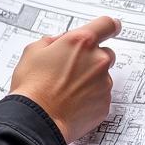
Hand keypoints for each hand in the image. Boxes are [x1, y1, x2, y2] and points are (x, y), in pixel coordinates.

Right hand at [11, 15, 120, 142]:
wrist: (37, 120)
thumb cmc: (33, 86)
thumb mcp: (33, 51)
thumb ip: (52, 41)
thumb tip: (58, 42)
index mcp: (81, 42)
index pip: (106, 24)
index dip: (109, 26)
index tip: (112, 27)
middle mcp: (98, 60)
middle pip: (106, 53)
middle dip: (92, 58)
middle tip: (72, 69)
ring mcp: (103, 84)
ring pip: (102, 76)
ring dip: (90, 80)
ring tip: (67, 90)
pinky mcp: (104, 104)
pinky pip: (101, 96)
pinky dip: (90, 98)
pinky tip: (72, 103)